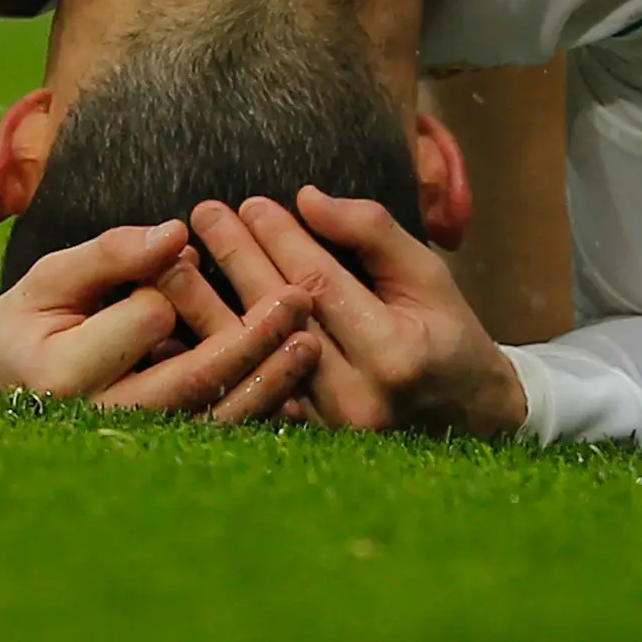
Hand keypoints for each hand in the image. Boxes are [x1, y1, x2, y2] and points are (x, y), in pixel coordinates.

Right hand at [0, 222, 318, 422]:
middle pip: (193, 378)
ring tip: (311, 338)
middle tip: (300, 296)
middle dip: (251, 337)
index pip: (145, 320)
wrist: (6, 389)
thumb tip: (177, 233)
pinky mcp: (162, 453)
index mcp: (65, 372)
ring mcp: (135, 445)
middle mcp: (102, 418)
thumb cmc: (30, 321)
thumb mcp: (53, 276)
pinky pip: (219, 434)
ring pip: (216, 416)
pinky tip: (295, 381)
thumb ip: (113, 253)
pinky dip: (259, 409)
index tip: (177, 257)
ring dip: (270, 378)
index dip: (170, 283)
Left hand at [191, 192, 526, 438]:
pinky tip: (180, 325)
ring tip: (172, 261)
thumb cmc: (448, 333)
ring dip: (208, 308)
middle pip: (278, 317)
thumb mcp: (427, 274)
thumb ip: (372, 232)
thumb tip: (308, 198)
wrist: (468, 420)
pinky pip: (249, 392)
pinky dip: (215, 355)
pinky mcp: (306, 442)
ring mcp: (326, 428)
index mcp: (392, 352)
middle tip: (203, 214)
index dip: (280, 239)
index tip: (249, 202)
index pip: (319, 284)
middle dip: (237, 258)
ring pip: (252, 358)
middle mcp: (356, 397)